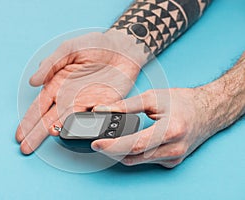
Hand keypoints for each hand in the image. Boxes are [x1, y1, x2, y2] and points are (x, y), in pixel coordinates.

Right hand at [16, 31, 145, 153]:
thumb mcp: (68, 49)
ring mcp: (86, 103)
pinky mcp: (104, 106)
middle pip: (49, 119)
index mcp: (58, 85)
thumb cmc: (94, 46)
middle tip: (26, 148)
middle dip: (36, 133)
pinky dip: (86, 128)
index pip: (39, 107)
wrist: (122, 48)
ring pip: (68, 123)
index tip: (19, 135)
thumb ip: (50, 64)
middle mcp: (69, 97)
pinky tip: (75, 134)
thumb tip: (33, 81)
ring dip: (58, 132)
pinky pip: (94, 120)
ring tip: (48, 138)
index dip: (29, 121)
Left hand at [92, 87, 218, 167]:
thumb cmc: (182, 102)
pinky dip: (133, 154)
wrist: (207, 111)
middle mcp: (173, 149)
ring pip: (138, 161)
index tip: (96, 143)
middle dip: (112, 151)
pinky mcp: (172, 161)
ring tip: (109, 142)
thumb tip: (103, 110)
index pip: (135, 144)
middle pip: (133, 157)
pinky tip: (127, 144)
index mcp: (170, 131)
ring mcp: (174, 158)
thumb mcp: (153, 98)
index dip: (112, 146)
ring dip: (121, 153)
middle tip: (99, 141)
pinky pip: (146, 161)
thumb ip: (126, 105)